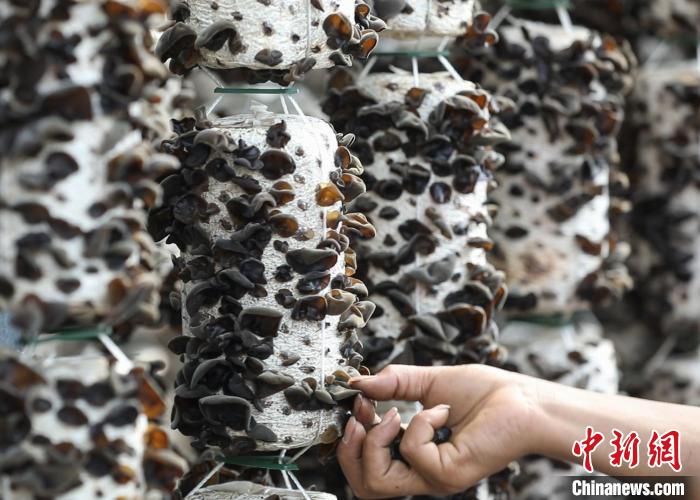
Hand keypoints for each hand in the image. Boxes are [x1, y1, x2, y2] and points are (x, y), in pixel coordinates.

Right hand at [337, 364, 540, 497]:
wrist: (524, 400)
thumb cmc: (488, 394)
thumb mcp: (429, 382)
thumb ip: (393, 382)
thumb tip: (358, 383)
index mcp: (416, 454)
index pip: (367, 467)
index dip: (352, 437)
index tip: (358, 403)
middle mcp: (423, 471)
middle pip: (364, 486)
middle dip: (351, 450)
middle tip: (361, 417)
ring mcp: (435, 476)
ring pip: (378, 481)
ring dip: (378, 438)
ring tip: (396, 413)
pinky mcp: (449, 473)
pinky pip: (413, 451)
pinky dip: (421, 422)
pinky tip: (442, 411)